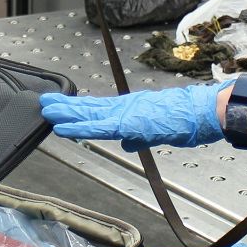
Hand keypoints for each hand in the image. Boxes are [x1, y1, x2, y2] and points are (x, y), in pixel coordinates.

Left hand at [39, 85, 223, 150]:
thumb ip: (138, 137)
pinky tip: (63, 128)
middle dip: (66, 107)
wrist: (201, 112)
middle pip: (89, 108)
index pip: (99, 109)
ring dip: (66, 114)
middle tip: (45, 103)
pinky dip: (79, 128)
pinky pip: (98, 127)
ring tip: (47, 110)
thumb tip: (127, 143)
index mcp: (130, 109)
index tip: (62, 107)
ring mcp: (125, 113)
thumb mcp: (158, 131)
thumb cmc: (186, 120)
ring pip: (89, 114)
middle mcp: (124, 108)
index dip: (79, 109)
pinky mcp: (128, 122)